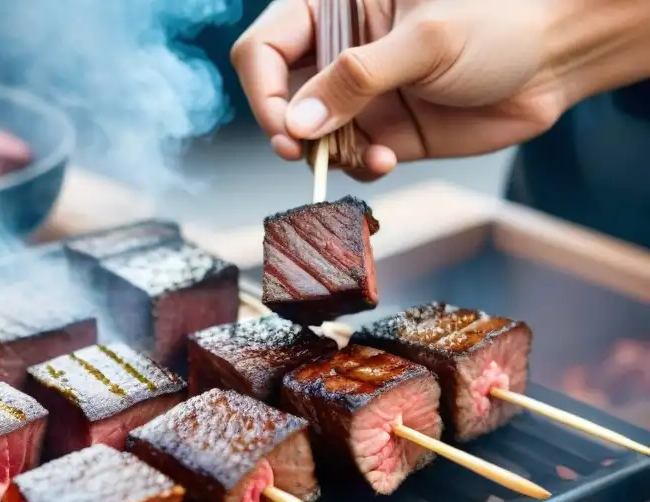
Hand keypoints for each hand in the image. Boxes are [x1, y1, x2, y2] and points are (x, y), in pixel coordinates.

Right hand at [231, 0, 569, 179]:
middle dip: (287, 129)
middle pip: (278, 95)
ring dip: (326, 154)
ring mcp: (359, 95)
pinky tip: (387, 160)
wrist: (556, 59)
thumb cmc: (500, 23)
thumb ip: (356, 79)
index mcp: (338, 7)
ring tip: (366, 154)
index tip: (285, 125)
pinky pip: (348, 159)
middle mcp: (339, 51)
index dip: (264, 89)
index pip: (266, 47)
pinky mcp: (382, 131)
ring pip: (310, 136)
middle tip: (301, 151)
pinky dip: (359, 167)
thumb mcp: (426, 40)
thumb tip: (297, 124)